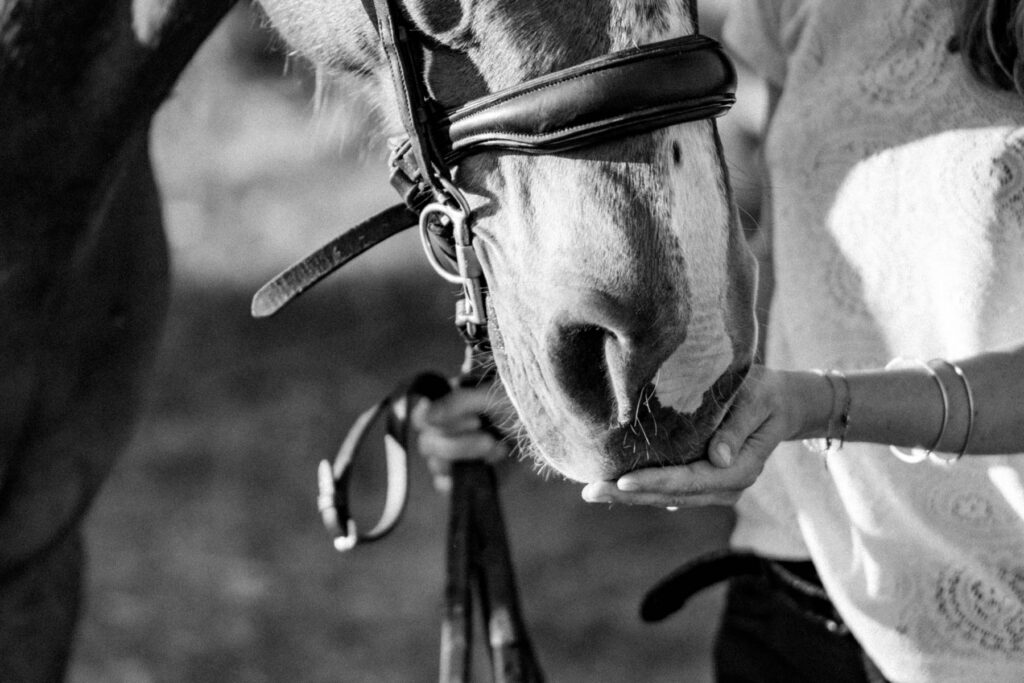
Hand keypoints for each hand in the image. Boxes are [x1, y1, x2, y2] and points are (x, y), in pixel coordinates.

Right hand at [412, 381, 516, 490]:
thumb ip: (457, 402)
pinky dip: (454, 481)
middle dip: (460, 443)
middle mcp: (451, 428)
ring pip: (437, 463)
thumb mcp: (494, 395)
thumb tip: (425, 415)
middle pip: (428, 443)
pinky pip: (445, 484)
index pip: (424, 418)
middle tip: (490, 438)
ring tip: (497, 448)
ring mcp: (459, 453)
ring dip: (466, 455)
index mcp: (453, 404)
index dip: (444, 422)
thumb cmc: (526, 403)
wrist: (557, 427)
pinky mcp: (469, 473)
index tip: (475, 420)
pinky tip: (471, 474)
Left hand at [581, 366, 824, 507]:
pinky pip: (669, 488)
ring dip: (630, 495)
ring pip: (666, 497)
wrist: (782, 402)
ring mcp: (714, 487)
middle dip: (630, 495)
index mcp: (740, 470)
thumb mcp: (757, 402)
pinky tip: (613, 484)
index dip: (656, 482)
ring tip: (592, 490)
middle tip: (589, 491)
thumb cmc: (767, 394)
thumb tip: (717, 458)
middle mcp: (726, 485)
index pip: (690, 480)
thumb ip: (736, 428)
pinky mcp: (703, 479)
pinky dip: (642, 487)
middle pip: (672, 496)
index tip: (623, 481)